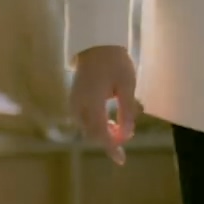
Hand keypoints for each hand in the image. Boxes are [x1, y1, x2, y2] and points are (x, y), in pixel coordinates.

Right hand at [71, 45, 139, 164]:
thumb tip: (128, 135)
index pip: (101, 133)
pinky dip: (95, 124)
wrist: (96, 42)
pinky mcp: (74, 97)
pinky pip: (83, 118)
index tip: (121, 160)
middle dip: (108, 139)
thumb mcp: (127, 86)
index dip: (111, 147)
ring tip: (119, 127)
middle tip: (125, 138)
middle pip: (92, 133)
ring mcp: (74, 101)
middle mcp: (79, 105)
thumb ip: (127, 111)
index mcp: (92, 102)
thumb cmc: (115, 61)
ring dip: (102, 132)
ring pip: (87, 127)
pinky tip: (108, 119)